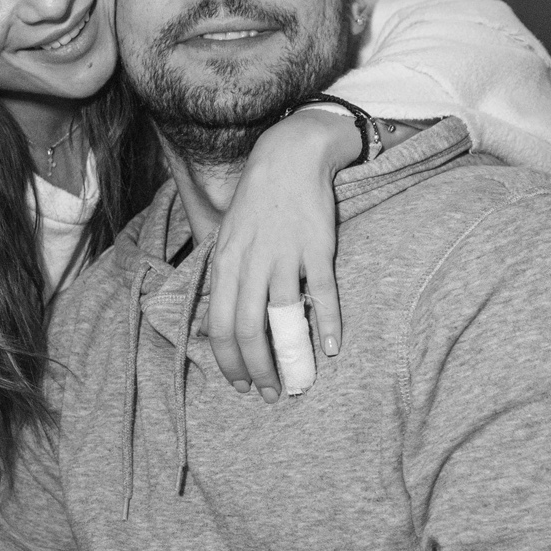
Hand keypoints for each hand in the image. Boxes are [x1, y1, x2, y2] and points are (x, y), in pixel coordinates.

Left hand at [208, 109, 359, 399]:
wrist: (289, 156)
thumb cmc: (258, 201)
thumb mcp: (228, 237)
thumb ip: (226, 276)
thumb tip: (223, 319)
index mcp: (226, 263)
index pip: (218, 325)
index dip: (229, 362)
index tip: (240, 385)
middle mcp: (251, 262)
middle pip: (246, 329)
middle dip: (256, 369)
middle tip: (269, 394)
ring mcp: (284, 255)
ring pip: (281, 318)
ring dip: (289, 356)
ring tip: (298, 381)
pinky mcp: (316, 247)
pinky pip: (321, 294)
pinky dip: (328, 324)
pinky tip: (332, 348)